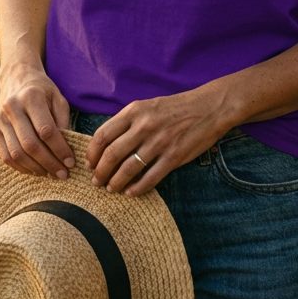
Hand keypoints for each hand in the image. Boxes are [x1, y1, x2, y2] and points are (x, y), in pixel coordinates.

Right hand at [0, 61, 74, 179]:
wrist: (17, 76)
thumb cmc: (42, 90)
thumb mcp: (58, 98)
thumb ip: (63, 121)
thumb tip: (66, 150)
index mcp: (31, 97)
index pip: (46, 130)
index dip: (59, 149)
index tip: (71, 162)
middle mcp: (12, 108)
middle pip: (30, 145)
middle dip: (49, 163)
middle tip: (63, 174)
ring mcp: (0, 119)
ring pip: (16, 153)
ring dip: (35, 168)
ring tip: (50, 174)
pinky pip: (6, 155)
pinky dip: (21, 167)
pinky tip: (35, 170)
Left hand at [86, 87, 233, 196]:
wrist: (209, 108)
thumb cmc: (174, 108)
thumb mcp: (147, 106)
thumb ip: (127, 122)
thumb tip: (106, 144)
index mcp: (134, 111)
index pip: (103, 135)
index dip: (92, 153)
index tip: (89, 164)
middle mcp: (144, 126)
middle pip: (111, 155)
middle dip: (100, 172)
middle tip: (96, 182)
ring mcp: (159, 142)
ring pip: (128, 169)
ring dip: (115, 183)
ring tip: (111, 189)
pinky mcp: (174, 157)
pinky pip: (150, 178)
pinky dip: (137, 188)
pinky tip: (130, 192)